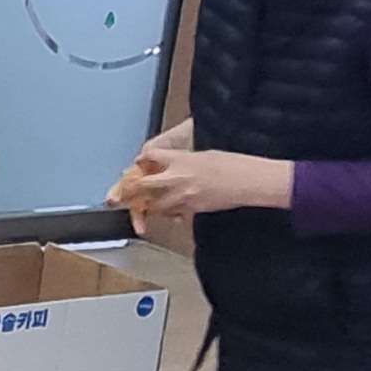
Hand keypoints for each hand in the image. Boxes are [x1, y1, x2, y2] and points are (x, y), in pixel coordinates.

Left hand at [119, 146, 292, 218]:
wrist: (249, 181)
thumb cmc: (232, 164)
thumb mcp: (204, 154)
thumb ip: (184, 160)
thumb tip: (173, 163)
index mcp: (181, 159)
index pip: (150, 156)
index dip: (142, 160)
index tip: (138, 163)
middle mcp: (178, 178)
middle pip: (143, 184)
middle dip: (131, 189)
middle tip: (121, 194)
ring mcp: (184, 196)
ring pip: (156, 205)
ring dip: (150, 206)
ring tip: (145, 207)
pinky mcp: (193, 209)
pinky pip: (175, 214)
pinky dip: (171, 215)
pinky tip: (174, 216)